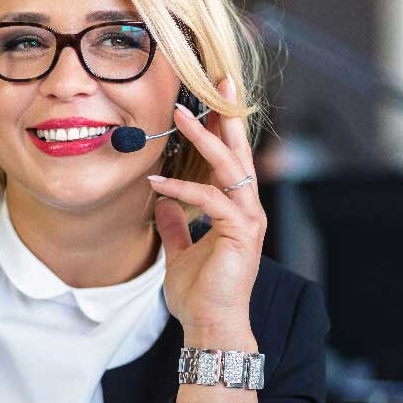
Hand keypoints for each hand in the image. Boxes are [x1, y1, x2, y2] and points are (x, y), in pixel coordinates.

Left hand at [147, 76, 266, 335]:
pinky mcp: (240, 233)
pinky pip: (209, 200)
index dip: (218, 127)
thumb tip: (161, 201)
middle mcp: (246, 208)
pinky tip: (155, 182)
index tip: (206, 97)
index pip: (227, 158)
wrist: (210, 324)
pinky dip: (181, 189)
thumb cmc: (200, 293)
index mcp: (234, 209)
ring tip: (181, 113)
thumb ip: (174, 225)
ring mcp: (247, 219)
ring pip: (228, 167)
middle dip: (228, 113)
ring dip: (204, 138)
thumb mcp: (179, 251)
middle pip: (237, 150)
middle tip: (218, 78)